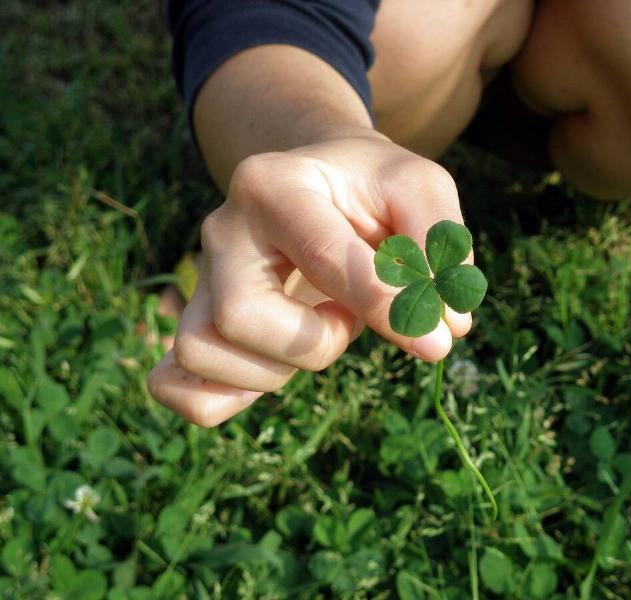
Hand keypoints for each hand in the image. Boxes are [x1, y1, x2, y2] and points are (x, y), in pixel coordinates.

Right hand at [147, 135, 473, 426]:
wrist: (316, 183)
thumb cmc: (369, 189)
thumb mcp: (418, 186)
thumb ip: (440, 244)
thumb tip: (446, 326)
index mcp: (273, 185)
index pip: (325, 258)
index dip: (387, 308)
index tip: (437, 341)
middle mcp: (222, 231)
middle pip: (240, 314)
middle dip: (314, 341)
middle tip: (345, 320)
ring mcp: (200, 279)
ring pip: (202, 351)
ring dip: (275, 369)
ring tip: (312, 332)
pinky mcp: (194, 321)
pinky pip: (174, 385)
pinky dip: (220, 400)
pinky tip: (271, 373)